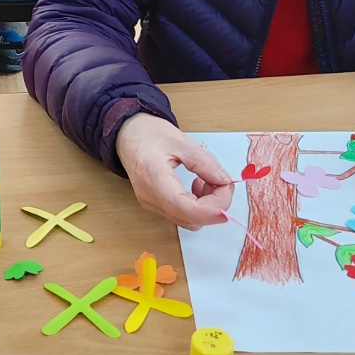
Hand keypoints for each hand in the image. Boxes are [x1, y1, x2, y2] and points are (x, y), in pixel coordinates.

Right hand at [115, 113, 234, 230]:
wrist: (127, 135)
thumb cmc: (149, 134)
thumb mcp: (181, 141)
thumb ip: (205, 163)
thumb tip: (224, 182)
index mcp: (152, 175)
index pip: (181, 206)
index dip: (208, 211)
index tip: (227, 202)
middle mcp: (149, 196)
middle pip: (188, 218)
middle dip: (213, 205)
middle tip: (221, 182)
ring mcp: (150, 204)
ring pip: (188, 220)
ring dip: (206, 206)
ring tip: (206, 180)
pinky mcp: (155, 206)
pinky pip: (182, 215)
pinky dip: (197, 206)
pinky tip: (197, 186)